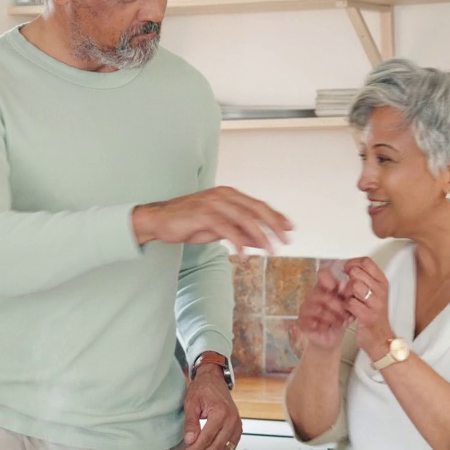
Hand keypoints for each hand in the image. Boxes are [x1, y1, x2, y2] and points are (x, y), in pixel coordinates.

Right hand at [133, 186, 291, 255]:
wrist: (159, 220)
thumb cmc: (189, 223)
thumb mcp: (218, 229)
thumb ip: (240, 232)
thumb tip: (261, 242)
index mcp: (229, 194)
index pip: (258, 205)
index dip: (276, 217)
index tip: (290, 228)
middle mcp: (223, 195)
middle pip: (256, 209)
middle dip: (274, 226)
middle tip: (286, 241)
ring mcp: (213, 203)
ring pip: (244, 218)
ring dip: (260, 236)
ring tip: (270, 251)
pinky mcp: (203, 214)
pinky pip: (226, 229)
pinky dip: (238, 242)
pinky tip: (244, 255)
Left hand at [180, 366, 242, 449]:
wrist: (214, 381)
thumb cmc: (203, 388)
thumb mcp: (191, 403)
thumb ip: (191, 423)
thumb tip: (190, 440)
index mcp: (221, 412)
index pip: (206, 438)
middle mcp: (232, 420)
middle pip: (216, 448)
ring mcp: (237, 425)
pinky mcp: (238, 429)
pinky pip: (230, 448)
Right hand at [297, 268, 351, 349]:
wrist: (331, 337)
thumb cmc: (338, 318)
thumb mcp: (347, 306)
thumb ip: (346, 295)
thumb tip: (344, 283)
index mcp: (325, 287)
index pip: (322, 274)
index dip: (328, 279)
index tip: (335, 288)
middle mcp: (313, 295)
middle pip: (322, 294)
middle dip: (337, 306)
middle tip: (345, 314)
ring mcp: (305, 308)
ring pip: (318, 309)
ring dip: (332, 317)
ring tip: (339, 322)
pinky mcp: (302, 321)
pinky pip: (312, 322)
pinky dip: (323, 326)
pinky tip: (327, 327)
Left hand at [344, 257, 393, 355]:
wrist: (380, 338)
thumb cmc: (374, 315)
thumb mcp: (373, 293)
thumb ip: (364, 279)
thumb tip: (350, 266)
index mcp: (382, 282)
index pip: (367, 262)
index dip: (352, 263)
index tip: (346, 268)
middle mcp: (381, 291)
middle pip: (357, 272)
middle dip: (348, 279)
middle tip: (348, 289)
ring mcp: (376, 303)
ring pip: (354, 286)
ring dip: (346, 293)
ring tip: (349, 300)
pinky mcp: (368, 316)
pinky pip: (350, 303)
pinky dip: (345, 307)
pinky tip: (349, 310)